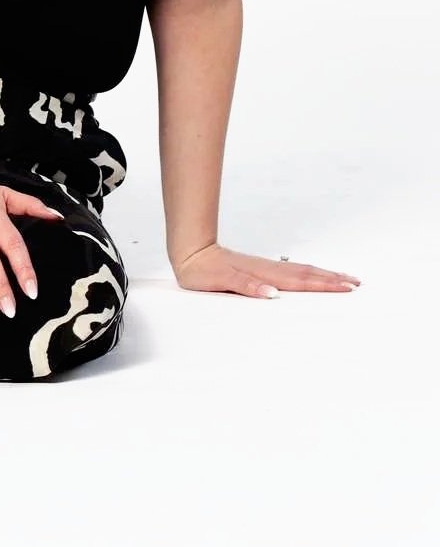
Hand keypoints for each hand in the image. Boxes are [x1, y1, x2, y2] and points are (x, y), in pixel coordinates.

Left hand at [171, 240, 361, 298]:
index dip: (325, 285)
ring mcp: (266, 268)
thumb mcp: (222, 281)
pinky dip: (306, 275)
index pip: (301, 281)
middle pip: (308, 274)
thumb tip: (272, 294)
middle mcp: (269, 270)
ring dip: (324, 275)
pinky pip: (290, 272)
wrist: (190, 253)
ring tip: (343, 278)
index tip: (347, 287)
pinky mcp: (260, 269)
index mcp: (265, 275)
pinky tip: (311, 278)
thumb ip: (247, 286)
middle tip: (356, 283)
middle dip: (333, 279)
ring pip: (301, 271)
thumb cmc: (203, 271)